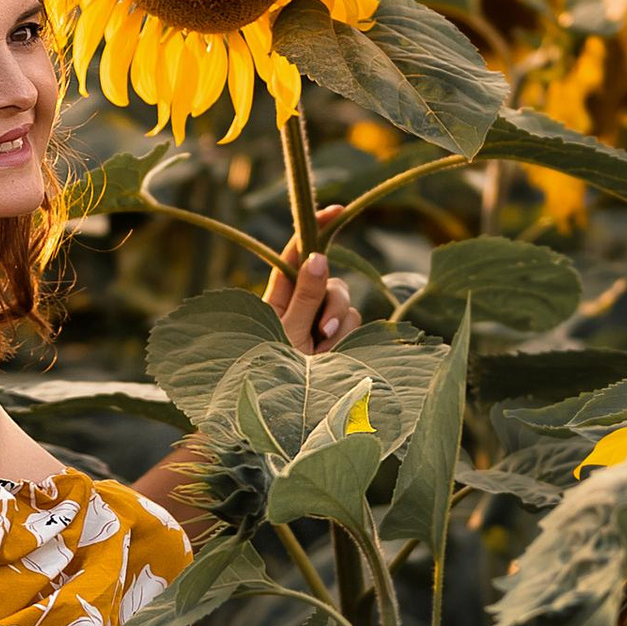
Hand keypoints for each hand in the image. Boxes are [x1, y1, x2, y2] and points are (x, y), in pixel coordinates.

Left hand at [264, 202, 360, 359]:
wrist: (281, 415)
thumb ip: (304, 296)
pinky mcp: (338, 342)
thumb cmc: (269, 373)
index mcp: (278, 296)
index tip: (336, 210)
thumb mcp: (285, 333)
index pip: (297, 252)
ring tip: (320, 358)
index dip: (316, 228)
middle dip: (334, 302)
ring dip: (339, 329)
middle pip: (332, 280)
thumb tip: (318, 256)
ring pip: (348, 306)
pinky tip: (332, 362)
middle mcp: (302, 305)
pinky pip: (357, 328)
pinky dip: (348, 342)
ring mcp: (321, 324)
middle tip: (324, 331)